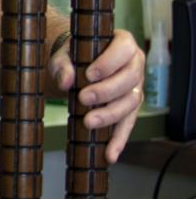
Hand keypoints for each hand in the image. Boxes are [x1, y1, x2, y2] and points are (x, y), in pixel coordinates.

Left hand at [48, 28, 144, 162]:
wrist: (75, 65)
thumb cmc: (73, 56)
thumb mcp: (64, 55)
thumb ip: (63, 65)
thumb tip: (65, 81)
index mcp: (123, 44)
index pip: (124, 50)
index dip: (109, 63)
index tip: (89, 74)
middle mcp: (135, 66)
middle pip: (129, 80)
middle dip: (106, 92)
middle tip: (83, 99)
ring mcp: (136, 88)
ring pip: (130, 104)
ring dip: (110, 115)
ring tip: (88, 122)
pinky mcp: (131, 109)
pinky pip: (127, 125)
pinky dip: (118, 140)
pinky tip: (109, 154)